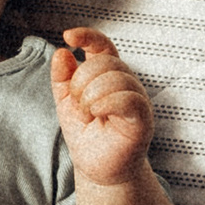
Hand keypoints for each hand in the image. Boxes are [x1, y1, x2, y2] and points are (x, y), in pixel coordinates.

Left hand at [53, 27, 156, 186]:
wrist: (97, 168)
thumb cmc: (86, 134)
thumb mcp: (66, 102)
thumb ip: (62, 78)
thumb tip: (62, 52)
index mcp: (108, 75)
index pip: (103, 45)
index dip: (88, 36)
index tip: (68, 36)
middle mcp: (126, 82)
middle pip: (106, 61)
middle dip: (82, 80)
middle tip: (78, 104)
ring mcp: (137, 99)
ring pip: (117, 77)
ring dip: (91, 94)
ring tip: (87, 114)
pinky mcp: (142, 118)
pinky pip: (128, 98)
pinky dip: (106, 102)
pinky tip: (96, 112)